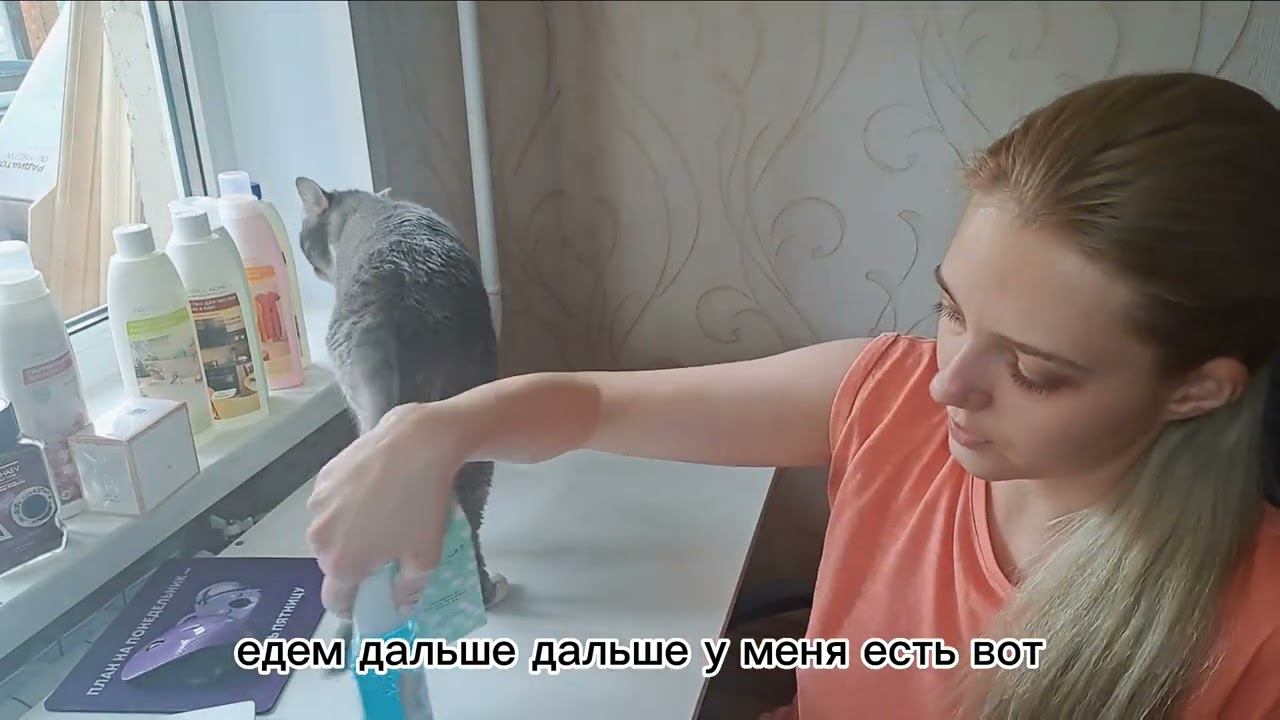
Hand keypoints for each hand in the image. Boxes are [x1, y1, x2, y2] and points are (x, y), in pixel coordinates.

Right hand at [306, 402, 463, 618]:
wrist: (418, 445)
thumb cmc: (423, 504)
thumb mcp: (427, 556)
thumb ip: (408, 589)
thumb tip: (399, 604)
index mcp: (342, 563)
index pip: (335, 600)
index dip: (353, 604)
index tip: (371, 595)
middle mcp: (319, 538)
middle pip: (333, 562)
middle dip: (355, 561)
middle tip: (384, 546)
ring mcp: (317, 505)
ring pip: (330, 530)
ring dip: (348, 530)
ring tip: (380, 511)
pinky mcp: (322, 477)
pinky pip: (331, 502)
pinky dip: (346, 502)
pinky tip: (372, 488)